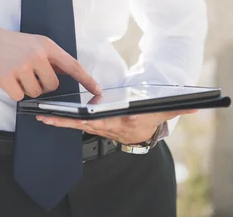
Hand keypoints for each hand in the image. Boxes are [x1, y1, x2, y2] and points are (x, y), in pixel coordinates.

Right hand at [0, 17, 101, 101]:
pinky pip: (19, 97)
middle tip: (26, 73)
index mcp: (45, 45)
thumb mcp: (31, 43)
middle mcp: (37, 54)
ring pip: (35, 93)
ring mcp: (22, 66)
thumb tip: (66, 73)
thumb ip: (49, 58)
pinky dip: (12, 91)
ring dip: (25, 88)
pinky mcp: (7, 78)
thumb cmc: (5, 43)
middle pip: (52, 86)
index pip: (72, 64)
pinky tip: (5, 78)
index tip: (97, 89)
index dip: (86, 79)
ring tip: (13, 72)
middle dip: (41, 85)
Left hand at [36, 109, 198, 144]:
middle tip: (50, 115)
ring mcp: (98, 127)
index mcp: (124, 121)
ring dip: (59, 120)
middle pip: (87, 122)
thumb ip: (177, 107)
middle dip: (68, 119)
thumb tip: (195, 105)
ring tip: (41, 115)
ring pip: (76, 124)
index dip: (96, 116)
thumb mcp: (163, 112)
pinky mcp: (91, 124)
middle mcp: (108, 127)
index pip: (109, 120)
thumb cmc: (149, 117)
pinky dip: (60, 120)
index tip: (83, 113)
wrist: (142, 132)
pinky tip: (45, 116)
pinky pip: (73, 122)